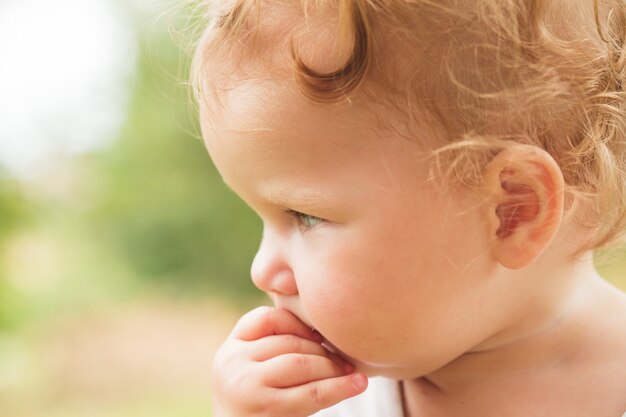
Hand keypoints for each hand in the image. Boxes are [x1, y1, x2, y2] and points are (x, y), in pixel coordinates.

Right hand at [211, 306, 367, 416]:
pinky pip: (312, 392)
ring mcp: (247, 386)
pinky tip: (358, 384)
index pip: (267, 318)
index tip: (319, 337)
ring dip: (331, 366)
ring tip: (350, 372)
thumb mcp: (252, 369)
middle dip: (321, 348)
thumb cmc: (256, 404)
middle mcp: (232, 363)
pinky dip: (339, 387)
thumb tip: (320, 325)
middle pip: (288, 340)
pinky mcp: (269, 409)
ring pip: (301, 362)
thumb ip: (271, 344)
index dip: (299, 323)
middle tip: (344, 358)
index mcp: (230, 348)